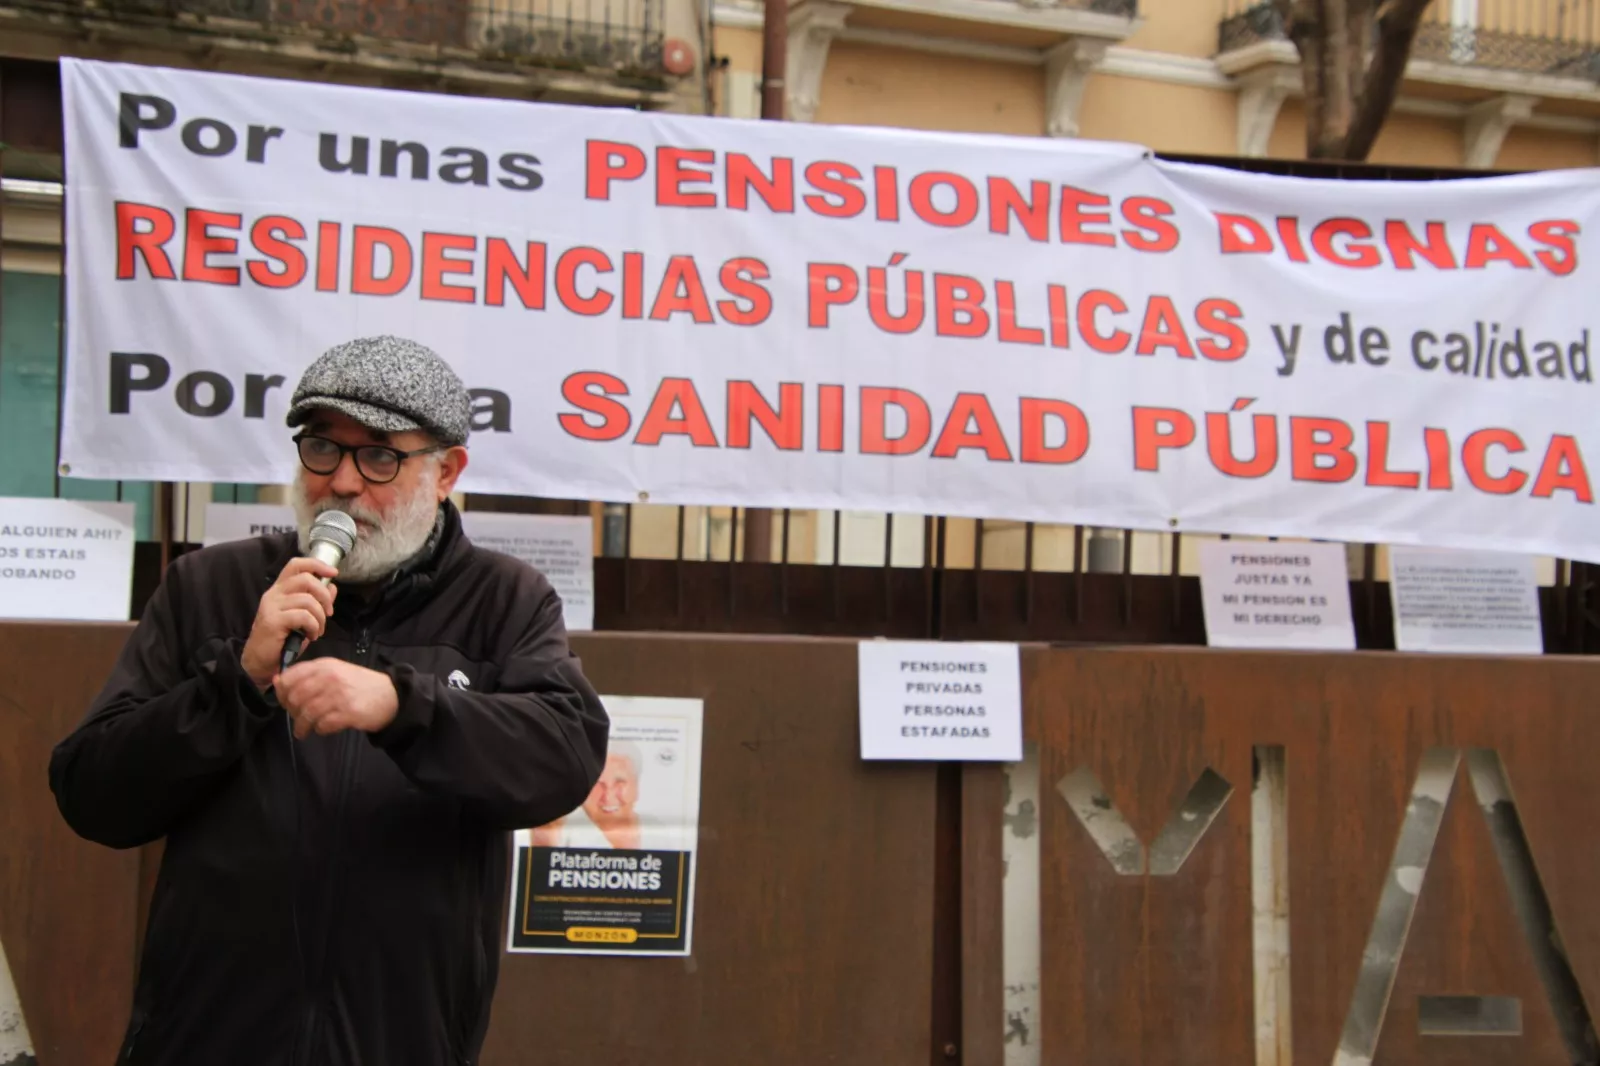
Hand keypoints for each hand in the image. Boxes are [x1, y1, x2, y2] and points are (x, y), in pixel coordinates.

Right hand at [241, 557, 338, 688]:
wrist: (261, 661)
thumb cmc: (282, 639)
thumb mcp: (303, 617)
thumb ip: (316, 600)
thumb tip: (332, 586)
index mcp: (280, 589)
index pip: (296, 565)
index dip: (317, 564)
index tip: (333, 573)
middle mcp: (274, 594)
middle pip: (306, 579)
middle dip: (324, 596)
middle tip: (328, 613)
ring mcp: (272, 606)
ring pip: (308, 600)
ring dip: (320, 617)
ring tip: (317, 630)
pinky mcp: (273, 620)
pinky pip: (304, 616)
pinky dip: (314, 627)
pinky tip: (311, 636)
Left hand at [275, 658, 399, 739]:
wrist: (391, 696)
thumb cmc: (359, 684)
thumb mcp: (334, 672)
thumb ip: (307, 675)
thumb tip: (277, 681)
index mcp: (325, 665)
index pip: (291, 677)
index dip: (283, 692)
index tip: (286, 702)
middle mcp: (330, 677)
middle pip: (296, 697)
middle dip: (292, 712)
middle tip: (297, 719)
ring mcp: (339, 695)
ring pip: (307, 713)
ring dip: (302, 726)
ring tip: (304, 731)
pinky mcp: (348, 712)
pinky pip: (323, 724)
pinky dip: (319, 729)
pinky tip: (323, 728)